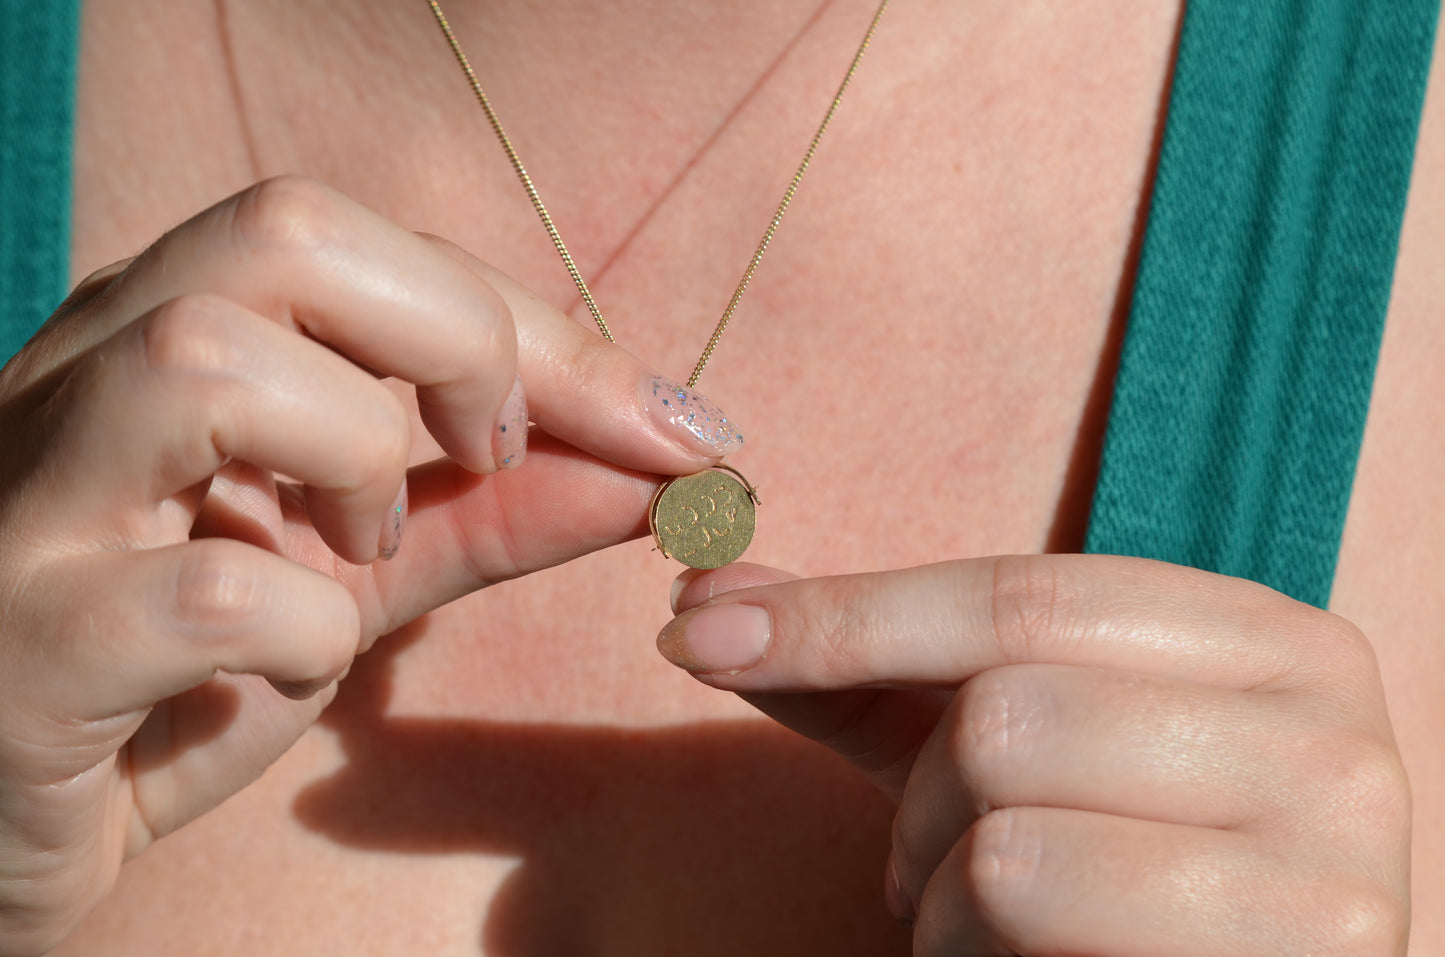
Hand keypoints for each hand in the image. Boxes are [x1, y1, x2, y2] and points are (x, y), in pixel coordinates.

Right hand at [0, 177, 733, 955]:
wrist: (15, 815)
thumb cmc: (180, 671)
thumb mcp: (359, 569)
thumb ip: (498, 508)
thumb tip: (667, 467)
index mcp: (165, 325)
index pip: (373, 246)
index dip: (547, 328)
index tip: (675, 428)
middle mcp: (82, 373)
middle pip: (287, 234)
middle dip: (456, 337)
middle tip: (493, 450)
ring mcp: (31, 500)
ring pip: (208, 360)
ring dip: (358, 456)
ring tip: (363, 546)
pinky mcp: (20, 641)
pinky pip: (200, 593)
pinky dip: (302, 630)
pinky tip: (290, 666)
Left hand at [659, 556, 1409, 954]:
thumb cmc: (1104, 865)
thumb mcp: (990, 746)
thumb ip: (864, 666)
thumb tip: (707, 590)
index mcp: (1267, 640)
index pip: (1025, 595)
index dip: (847, 613)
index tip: (698, 629)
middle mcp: (1331, 733)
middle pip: (1007, 717)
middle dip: (919, 807)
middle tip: (926, 865)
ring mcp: (1341, 861)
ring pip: (1010, 841)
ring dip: (942, 899)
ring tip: (983, 925)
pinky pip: (1039, 923)